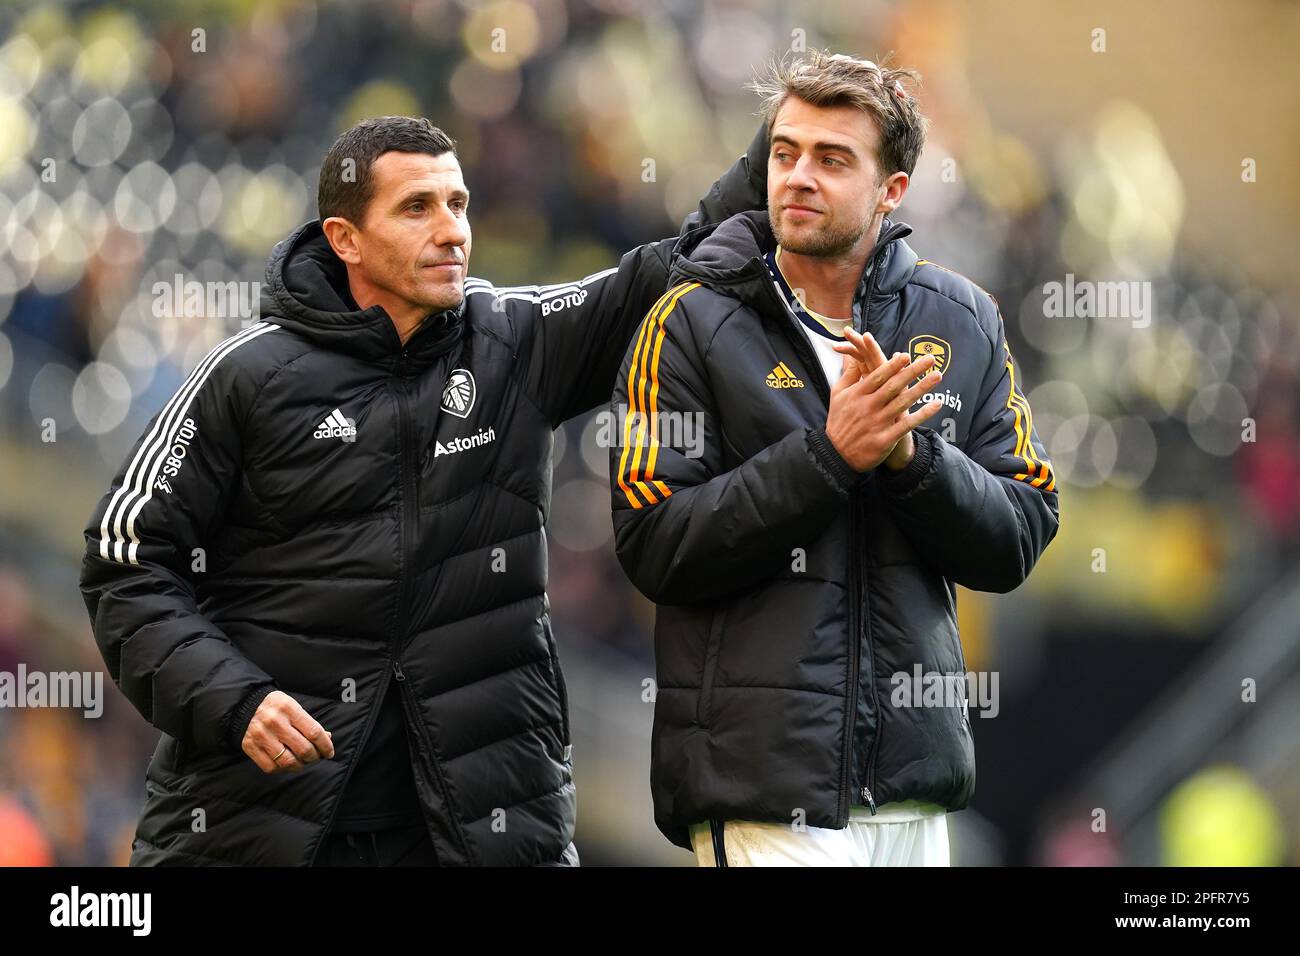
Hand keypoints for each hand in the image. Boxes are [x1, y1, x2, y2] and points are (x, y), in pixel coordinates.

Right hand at [242, 690, 333, 773]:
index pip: (314, 732)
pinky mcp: (251, 748)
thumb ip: (309, 723)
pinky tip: (287, 763)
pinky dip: (282, 769)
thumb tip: (327, 738)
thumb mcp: (294, 706)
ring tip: (303, 761)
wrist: (244, 705)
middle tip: (316, 757)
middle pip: (303, 749)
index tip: (329, 752)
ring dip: (300, 765)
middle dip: (315, 757)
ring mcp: (262, 736)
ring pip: (288, 762)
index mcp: (289, 709)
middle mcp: (275, 723)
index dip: (325, 746)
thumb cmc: (275, 707)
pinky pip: (271, 767)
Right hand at [825, 330, 943, 471]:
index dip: (892, 366)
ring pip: (903, 403)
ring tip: (937, 376)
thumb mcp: (837, 395)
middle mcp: (868, 407)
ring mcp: (877, 424)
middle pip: (893, 386)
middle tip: (930, 359)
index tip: (906, 356)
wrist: (836, 455)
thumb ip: (848, 375)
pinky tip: (936, 404)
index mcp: (857, 395)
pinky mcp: (885, 440)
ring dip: (921, 388)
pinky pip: (907, 425)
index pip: (877, 377)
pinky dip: (922, 414)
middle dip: (912, 372)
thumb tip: (853, 356)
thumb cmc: (838, 422)